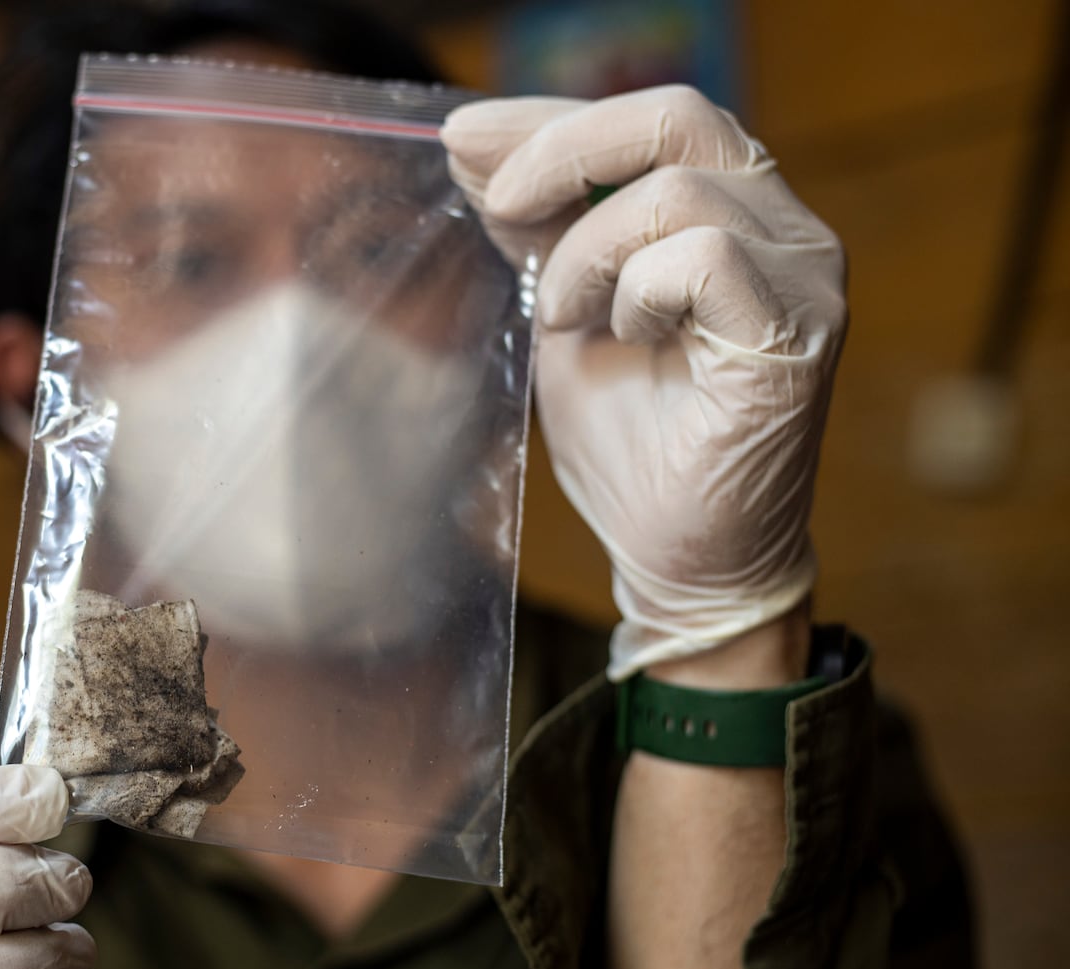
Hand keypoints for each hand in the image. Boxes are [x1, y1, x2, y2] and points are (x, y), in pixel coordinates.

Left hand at [443, 87, 845, 678]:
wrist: (676, 555)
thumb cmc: (631, 445)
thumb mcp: (562, 311)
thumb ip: (536, 228)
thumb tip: (474, 145)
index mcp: (733, 212)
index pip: (648, 121)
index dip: (549, 117)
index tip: (460, 134)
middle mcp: (784, 228)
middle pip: (677, 116)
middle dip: (564, 150)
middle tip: (500, 203)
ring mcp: (804, 275)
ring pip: (679, 191)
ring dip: (589, 256)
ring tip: (567, 320)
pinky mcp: (801, 330)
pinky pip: (706, 257)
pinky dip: (639, 293)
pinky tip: (626, 340)